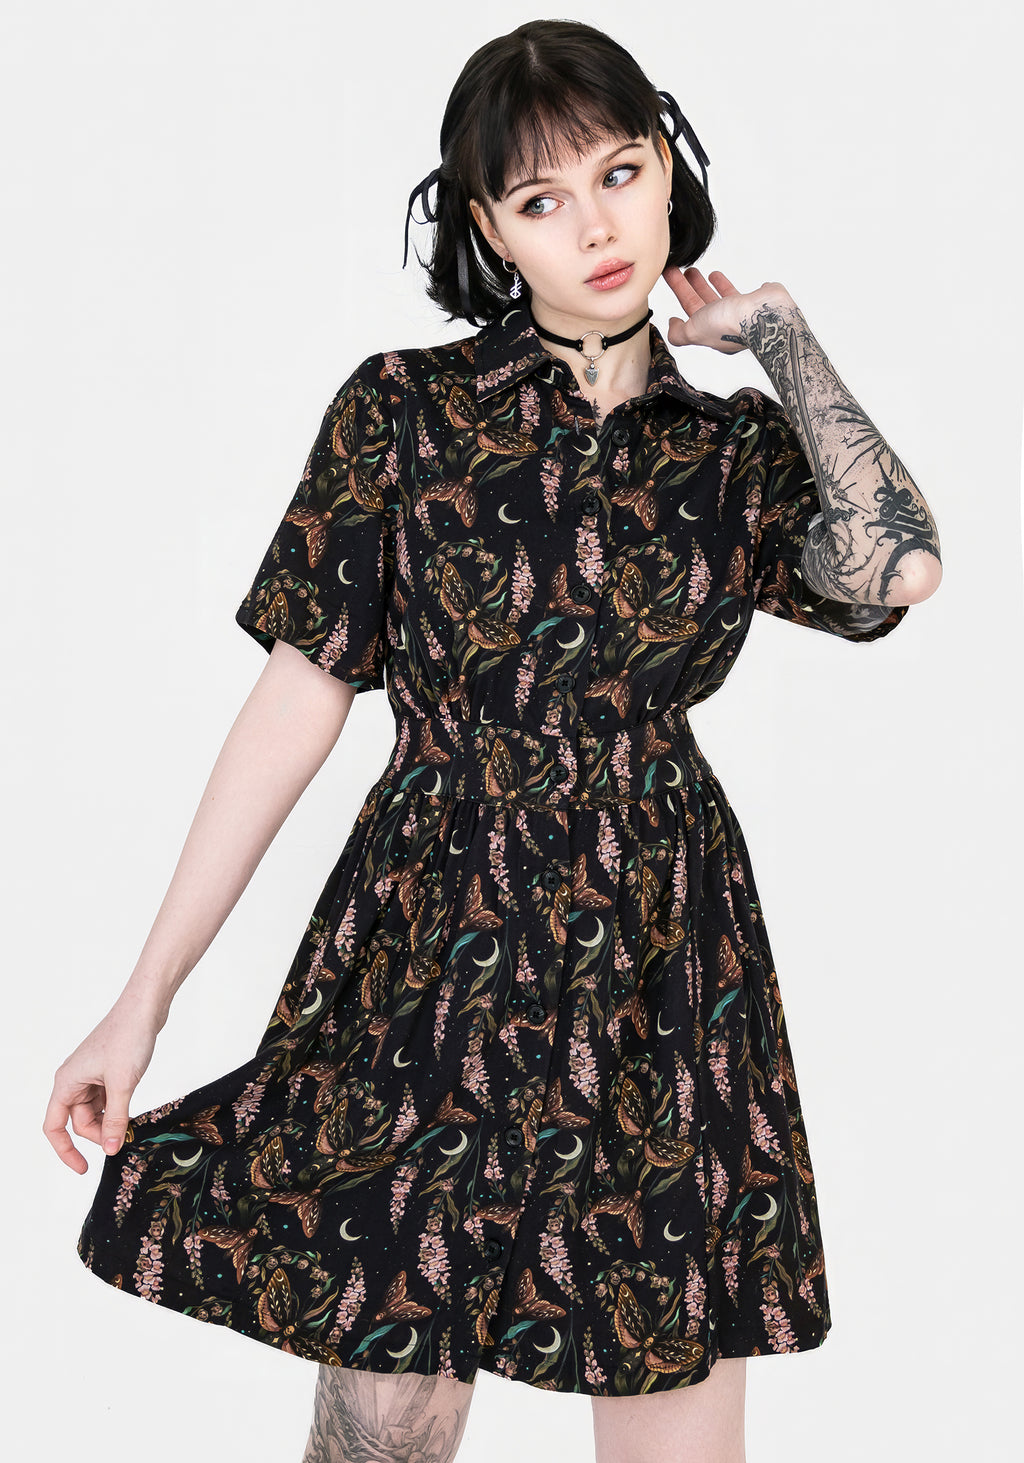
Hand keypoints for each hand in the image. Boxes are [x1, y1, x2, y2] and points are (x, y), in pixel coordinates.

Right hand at [43, 990, 164, 1172]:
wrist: (145, 1008)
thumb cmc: (128, 1037)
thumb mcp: (122, 1084)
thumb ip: (115, 1119)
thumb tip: (109, 1148)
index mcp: (66, 1082)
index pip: (54, 1126)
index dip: (65, 1151)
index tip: (83, 1168)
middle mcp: (74, 1079)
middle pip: (78, 1121)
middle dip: (99, 1134)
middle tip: (123, 1138)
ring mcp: (90, 1075)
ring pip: (94, 1111)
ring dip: (110, 1122)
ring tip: (130, 1125)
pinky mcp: (107, 1070)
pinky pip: (106, 1099)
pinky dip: (117, 1109)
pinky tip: (131, 1112)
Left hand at [662, 266, 793, 353]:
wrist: (764, 315)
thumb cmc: (729, 325)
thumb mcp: (694, 331)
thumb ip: (680, 333)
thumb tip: (673, 325)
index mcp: (711, 331)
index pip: (691, 310)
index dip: (681, 294)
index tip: (673, 278)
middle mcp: (726, 324)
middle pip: (704, 302)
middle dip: (693, 286)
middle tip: (685, 269)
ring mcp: (743, 313)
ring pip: (723, 296)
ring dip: (712, 285)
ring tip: (706, 272)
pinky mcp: (758, 301)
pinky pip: (745, 294)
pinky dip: (737, 287)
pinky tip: (734, 283)